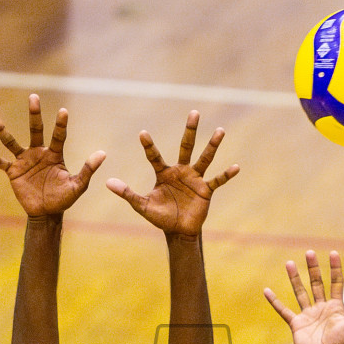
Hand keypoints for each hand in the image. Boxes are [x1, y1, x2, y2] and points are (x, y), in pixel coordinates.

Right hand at [0, 94, 105, 217]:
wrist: (47, 213)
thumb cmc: (63, 199)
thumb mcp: (78, 185)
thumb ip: (88, 169)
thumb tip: (103, 153)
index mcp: (55, 154)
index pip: (59, 136)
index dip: (61, 124)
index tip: (63, 111)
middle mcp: (38, 153)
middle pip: (35, 129)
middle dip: (34, 114)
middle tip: (34, 96)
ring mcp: (24, 161)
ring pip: (12, 141)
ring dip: (2, 129)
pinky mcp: (13, 172)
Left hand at [106, 111, 238, 236]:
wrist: (178, 231)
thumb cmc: (160, 216)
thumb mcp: (142, 206)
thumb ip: (127, 193)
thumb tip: (107, 182)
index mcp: (164, 173)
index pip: (155, 156)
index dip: (149, 146)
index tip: (142, 133)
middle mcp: (181, 171)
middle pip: (186, 146)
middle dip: (190, 130)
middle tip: (194, 112)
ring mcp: (195, 179)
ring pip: (205, 158)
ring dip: (212, 145)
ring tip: (220, 130)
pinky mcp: (206, 190)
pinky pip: (217, 180)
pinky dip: (226, 175)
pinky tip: (236, 166)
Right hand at [265, 251, 343, 343]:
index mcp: (336, 307)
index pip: (336, 283)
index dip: (335, 268)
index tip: (333, 253)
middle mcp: (321, 308)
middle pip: (316, 283)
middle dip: (313, 268)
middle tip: (309, 252)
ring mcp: (308, 315)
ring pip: (300, 292)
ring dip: (295, 278)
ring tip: (290, 263)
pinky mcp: (296, 324)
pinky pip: (283, 310)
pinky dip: (275, 301)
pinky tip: (267, 291)